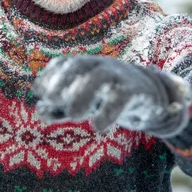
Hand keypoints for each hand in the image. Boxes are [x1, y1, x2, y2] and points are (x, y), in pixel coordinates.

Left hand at [32, 55, 191, 135]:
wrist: (153, 96)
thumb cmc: (110, 97)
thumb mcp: (84, 102)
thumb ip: (61, 108)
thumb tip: (39, 112)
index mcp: (86, 66)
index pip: (63, 63)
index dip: (49, 76)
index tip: (39, 92)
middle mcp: (100, 66)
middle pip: (79, 65)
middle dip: (62, 81)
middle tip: (54, 100)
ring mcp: (119, 76)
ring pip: (100, 77)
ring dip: (83, 94)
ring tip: (75, 115)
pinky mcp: (137, 91)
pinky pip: (122, 97)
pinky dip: (108, 112)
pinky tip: (98, 127)